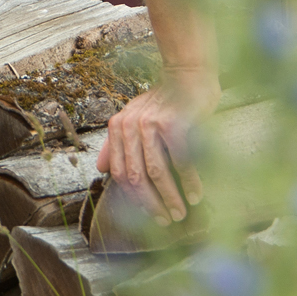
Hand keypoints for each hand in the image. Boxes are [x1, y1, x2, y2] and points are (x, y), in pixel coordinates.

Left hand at [94, 69, 215, 224]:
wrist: (187, 75)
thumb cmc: (164, 101)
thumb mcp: (133, 117)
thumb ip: (116, 143)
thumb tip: (99, 169)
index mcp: (117, 127)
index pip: (119, 172)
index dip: (133, 197)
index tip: (148, 214)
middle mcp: (129, 126)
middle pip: (135, 177)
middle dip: (151, 204)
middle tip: (166, 220)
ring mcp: (150, 125)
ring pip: (157, 173)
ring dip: (170, 198)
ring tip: (181, 213)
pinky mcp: (173, 124)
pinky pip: (181, 161)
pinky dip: (190, 182)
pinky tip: (196, 195)